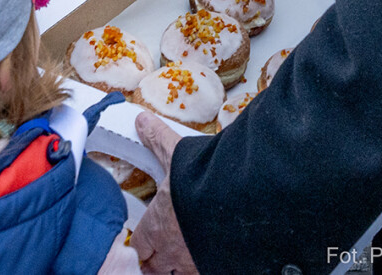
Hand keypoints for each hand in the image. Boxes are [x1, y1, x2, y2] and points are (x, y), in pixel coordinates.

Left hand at [132, 113, 200, 274]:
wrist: (244, 204)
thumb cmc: (205, 183)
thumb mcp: (177, 156)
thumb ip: (159, 140)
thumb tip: (143, 123)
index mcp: (156, 227)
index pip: (138, 244)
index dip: (140, 240)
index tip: (145, 236)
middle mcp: (171, 253)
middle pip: (152, 267)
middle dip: (155, 260)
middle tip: (162, 250)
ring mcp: (192, 265)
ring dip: (176, 267)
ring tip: (184, 257)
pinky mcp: (213, 267)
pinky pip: (201, 272)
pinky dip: (201, 267)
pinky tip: (208, 258)